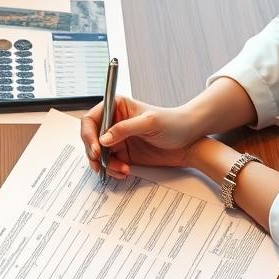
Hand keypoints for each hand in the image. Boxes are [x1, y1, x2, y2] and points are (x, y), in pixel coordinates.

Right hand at [80, 96, 204, 178]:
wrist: (189, 142)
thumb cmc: (173, 123)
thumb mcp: (149, 123)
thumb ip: (124, 129)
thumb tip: (103, 139)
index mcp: (116, 107)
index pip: (91, 119)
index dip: (89, 134)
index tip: (97, 149)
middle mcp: (114, 123)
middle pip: (91, 138)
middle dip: (94, 152)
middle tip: (100, 163)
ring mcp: (118, 139)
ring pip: (99, 154)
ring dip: (106, 164)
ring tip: (121, 169)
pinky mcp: (123, 153)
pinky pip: (110, 163)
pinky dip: (113, 170)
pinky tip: (124, 171)